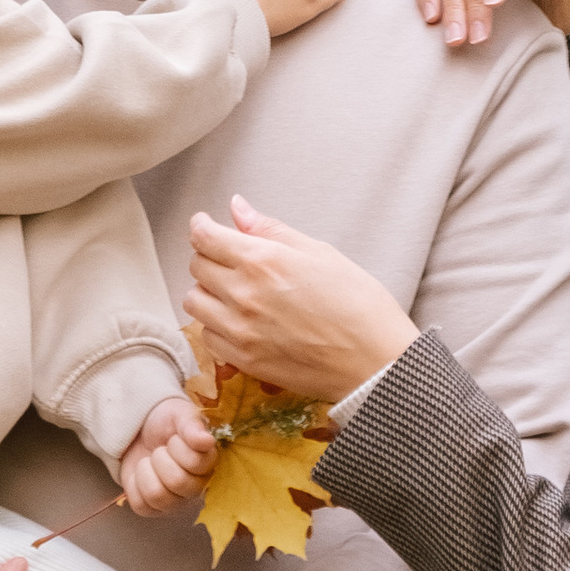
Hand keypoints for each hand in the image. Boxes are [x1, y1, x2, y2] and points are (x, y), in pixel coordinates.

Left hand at [122, 390, 217, 515]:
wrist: (139, 430)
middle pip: (178, 482)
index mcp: (208, 463)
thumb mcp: (178, 413)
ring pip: (157, 495)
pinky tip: (141, 474)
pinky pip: (140, 505)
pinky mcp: (153, 509)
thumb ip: (192, 424)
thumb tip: (206, 440)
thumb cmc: (164, 422)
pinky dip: (134, 485)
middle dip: (160, 459)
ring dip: (146, 472)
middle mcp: (196, 487)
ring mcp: (175, 501)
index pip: (197, 463)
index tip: (174, 438)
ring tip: (149, 461)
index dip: (178, 447)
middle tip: (160, 450)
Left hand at [182, 196, 415, 401]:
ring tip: (232, 291)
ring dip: (208, 292)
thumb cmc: (359, 305)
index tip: (205, 225)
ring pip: (194, 302)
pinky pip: (208, 336)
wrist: (375, 362)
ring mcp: (240, 330)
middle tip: (229, 258)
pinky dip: (216, 325)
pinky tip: (239, 321)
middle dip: (209, 256)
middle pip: (197, 266)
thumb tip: (237, 208)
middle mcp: (243, 294)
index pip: (206, 237)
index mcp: (263, 261)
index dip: (201, 227)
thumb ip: (271, 230)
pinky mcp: (243, 360)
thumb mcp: (320, 253)